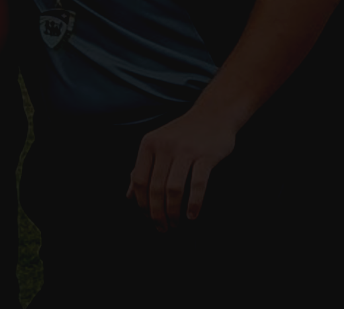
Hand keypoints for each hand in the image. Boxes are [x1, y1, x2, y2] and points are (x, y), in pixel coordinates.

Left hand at [127, 105, 237, 228]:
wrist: (214, 114)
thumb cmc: (184, 134)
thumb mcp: (157, 145)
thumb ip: (142, 168)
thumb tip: (129, 196)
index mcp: (148, 144)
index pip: (139, 181)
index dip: (142, 204)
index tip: (147, 219)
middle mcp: (164, 146)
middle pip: (155, 188)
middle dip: (157, 213)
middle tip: (163, 228)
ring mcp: (185, 150)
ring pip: (173, 188)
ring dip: (173, 211)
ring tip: (176, 224)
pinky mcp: (206, 155)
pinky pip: (197, 183)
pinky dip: (194, 202)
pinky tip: (192, 215)